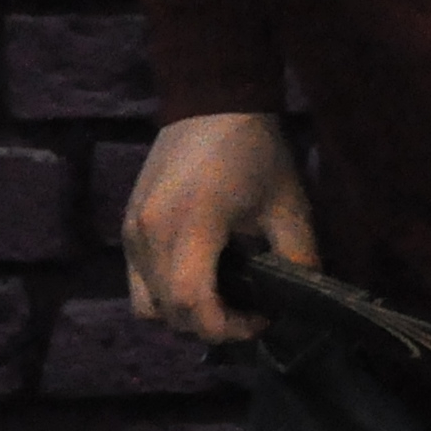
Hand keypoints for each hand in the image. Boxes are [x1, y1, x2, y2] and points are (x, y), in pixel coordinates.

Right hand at [121, 111, 319, 342]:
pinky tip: (201, 277)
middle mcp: (150, 235)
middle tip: (248, 313)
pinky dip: (165, 294)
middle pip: (169, 313)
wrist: (211, 101)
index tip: (261, 319)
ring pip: (147, 305)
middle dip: (211, 326)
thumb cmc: (254, 151)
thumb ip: (299, 259)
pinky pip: (138, 282)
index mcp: (191, 227)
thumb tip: (303, 303)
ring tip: (222, 300)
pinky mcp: (127, 227)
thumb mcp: (288, 205)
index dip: (227, 329)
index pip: (193, 306)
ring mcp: (132, 232)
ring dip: (184, 315)